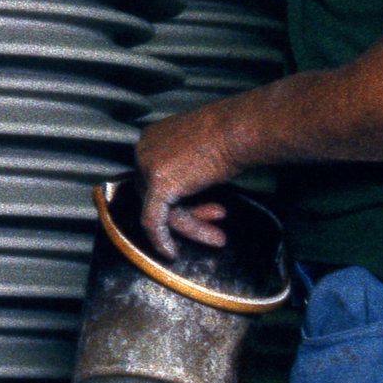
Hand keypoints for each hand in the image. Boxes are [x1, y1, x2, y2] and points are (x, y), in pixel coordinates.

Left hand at [134, 102, 237, 260]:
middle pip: (157, 195)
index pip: (156, 178)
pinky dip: (161, 239)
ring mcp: (148, 166)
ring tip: (218, 237)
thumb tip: (185, 192)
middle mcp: (143, 149)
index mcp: (151, 138)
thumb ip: (185, 168)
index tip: (204, 211)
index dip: (181, 199)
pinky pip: (153, 220)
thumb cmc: (229, 134)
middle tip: (216, 224)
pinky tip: (171, 252)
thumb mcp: (199, 151)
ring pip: (160, 209)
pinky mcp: (158, 184)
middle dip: (188, 215)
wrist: (239, 129)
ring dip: (190, 226)